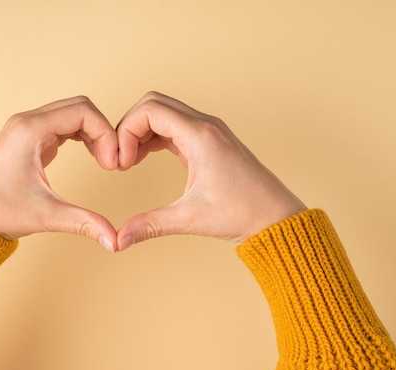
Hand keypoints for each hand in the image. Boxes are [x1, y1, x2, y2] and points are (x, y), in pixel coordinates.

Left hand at [0, 96, 118, 251]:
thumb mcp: (46, 216)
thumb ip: (84, 223)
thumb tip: (115, 242)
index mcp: (30, 130)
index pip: (83, 112)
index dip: (106, 134)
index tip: (112, 164)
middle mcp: (28, 122)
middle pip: (80, 106)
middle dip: (103, 130)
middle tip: (112, 161)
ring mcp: (27, 127)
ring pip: (73, 113)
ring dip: (94, 132)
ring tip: (104, 160)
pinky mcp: (29, 137)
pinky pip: (63, 124)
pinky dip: (82, 135)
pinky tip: (92, 156)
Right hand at [116, 91, 306, 249]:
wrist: (276, 217)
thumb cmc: (243, 212)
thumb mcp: (190, 218)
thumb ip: (150, 225)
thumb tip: (119, 240)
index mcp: (201, 136)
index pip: (150, 110)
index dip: (126, 131)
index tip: (122, 163)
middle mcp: (205, 125)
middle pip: (153, 103)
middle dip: (129, 126)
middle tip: (121, 159)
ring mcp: (208, 130)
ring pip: (163, 112)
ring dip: (140, 131)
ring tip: (129, 161)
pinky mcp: (208, 141)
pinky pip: (173, 126)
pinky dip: (153, 137)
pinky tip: (143, 158)